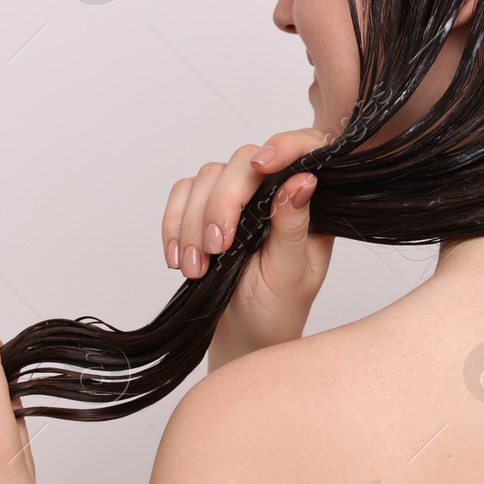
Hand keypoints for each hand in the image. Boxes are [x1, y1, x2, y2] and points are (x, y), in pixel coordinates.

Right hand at [162, 129, 334, 365]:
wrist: (245, 337)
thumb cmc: (277, 310)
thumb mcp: (292, 275)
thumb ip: (293, 228)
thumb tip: (304, 180)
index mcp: (309, 204)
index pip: (305, 151)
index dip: (285, 145)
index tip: (263, 164)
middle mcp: (274, 191)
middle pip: (243, 162)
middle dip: (223, 203)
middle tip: (216, 248)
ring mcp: (238, 197)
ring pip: (207, 176)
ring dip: (193, 222)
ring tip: (196, 268)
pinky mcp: (205, 207)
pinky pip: (182, 194)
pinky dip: (173, 224)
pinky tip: (178, 258)